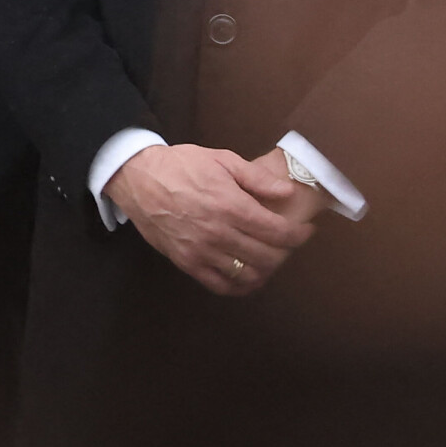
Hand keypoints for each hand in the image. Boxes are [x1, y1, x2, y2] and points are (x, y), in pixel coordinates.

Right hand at [104, 142, 314, 296]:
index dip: (298, 235)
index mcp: (231, 206)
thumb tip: (286, 192)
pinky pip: (219, 285)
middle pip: (267, 257)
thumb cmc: (182, 165)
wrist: (139, 178)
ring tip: (269, 259)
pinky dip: (239, 286)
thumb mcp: (222, 160)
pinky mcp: (186, 263)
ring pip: (247, 275)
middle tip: (288, 243)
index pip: (278, 232)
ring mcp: (202, 252)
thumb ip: (257, 179)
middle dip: (285, 252)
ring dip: (265, 271)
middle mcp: (219, 233)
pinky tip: (247, 277)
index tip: (305, 231)